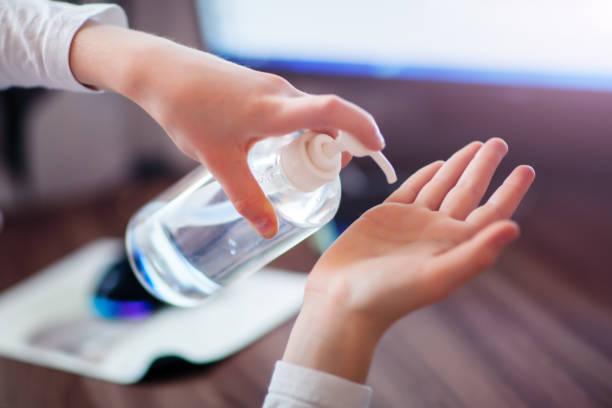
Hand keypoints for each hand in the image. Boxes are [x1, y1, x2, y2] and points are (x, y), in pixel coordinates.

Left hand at [69, 24, 382, 237]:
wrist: (162, 73)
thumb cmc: (187, 111)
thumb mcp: (218, 161)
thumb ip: (245, 197)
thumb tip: (268, 230)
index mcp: (273, 109)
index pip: (330, 111)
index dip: (360, 128)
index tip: (377, 149)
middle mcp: (280, 93)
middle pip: (329, 116)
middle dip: (340, 145)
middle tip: (324, 177)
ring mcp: (272, 88)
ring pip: (312, 114)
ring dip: (317, 139)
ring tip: (298, 169)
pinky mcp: (262, 88)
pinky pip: (296, 110)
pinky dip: (302, 131)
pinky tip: (280, 151)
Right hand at [283, 138, 534, 382]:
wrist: (342, 300)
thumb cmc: (389, 295)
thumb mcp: (437, 276)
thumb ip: (475, 253)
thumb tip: (514, 228)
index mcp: (454, 245)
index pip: (490, 213)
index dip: (509, 191)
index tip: (525, 169)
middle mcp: (436, 231)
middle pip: (468, 191)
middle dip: (484, 167)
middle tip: (499, 142)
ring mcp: (411, 223)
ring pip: (441, 186)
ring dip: (458, 166)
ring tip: (475, 146)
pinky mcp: (385, 217)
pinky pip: (411, 189)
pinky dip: (425, 175)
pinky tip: (436, 164)